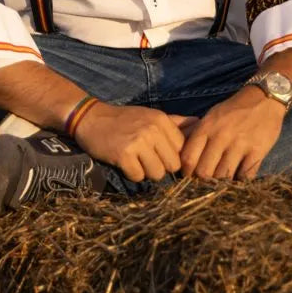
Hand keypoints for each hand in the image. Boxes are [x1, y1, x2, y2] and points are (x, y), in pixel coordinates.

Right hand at [73, 102, 194, 181]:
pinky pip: (138, 177)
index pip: (182, 151)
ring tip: (135, 159)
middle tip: (145, 158)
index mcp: (162, 120)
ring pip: (157, 174)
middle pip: (172, 166)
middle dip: (160, 166)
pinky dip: (131, 173)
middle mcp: (152, 130)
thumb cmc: (124, 119)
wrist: (91, 118)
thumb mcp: (151, 116)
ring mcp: (138, 142)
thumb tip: (199, 123)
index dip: (171, 157)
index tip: (159, 154)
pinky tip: (124, 161)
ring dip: (146, 171)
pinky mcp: (124, 154)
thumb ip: (175, 122)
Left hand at [178, 86, 284, 179]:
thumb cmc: (232, 111)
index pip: (188, 158)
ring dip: (223, 181)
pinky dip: (241, 180)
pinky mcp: (258, 151)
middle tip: (208, 181)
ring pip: (223, 176)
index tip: (191, 176)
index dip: (187, 172)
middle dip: (204, 180)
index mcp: (206, 126)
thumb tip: (184, 160)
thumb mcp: (211, 117)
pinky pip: (245, 176)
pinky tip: (240, 175)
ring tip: (224, 180)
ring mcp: (240, 144)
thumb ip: (198, 136)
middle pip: (204, 171)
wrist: (263, 99)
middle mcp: (221, 135)